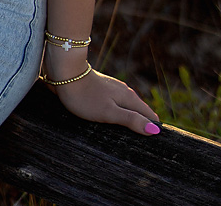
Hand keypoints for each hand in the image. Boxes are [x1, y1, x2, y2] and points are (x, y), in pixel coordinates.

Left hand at [43, 63, 160, 135]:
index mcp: (129, 97)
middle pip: (140, 112)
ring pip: (127, 107)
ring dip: (130, 120)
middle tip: (143, 146)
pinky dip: (118, 114)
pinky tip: (111, 121)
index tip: (155, 146)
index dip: (154, 130)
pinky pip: (115, 104)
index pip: (150, 116)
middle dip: (143, 126)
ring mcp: (112, 89)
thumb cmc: (86, 96)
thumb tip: (155, 130)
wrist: (65, 74)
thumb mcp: (109, 112)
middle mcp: (124, 92)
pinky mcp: (101, 89)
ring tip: (129, 137)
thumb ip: (131, 120)